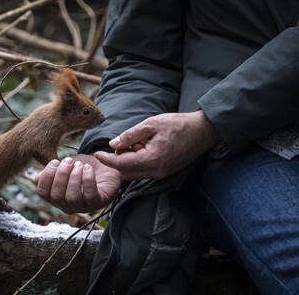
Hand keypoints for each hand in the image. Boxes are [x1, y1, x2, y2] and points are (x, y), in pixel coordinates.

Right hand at [35, 154, 120, 213]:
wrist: (105, 165)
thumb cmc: (83, 167)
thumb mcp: (65, 166)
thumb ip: (51, 171)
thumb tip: (37, 178)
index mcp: (56, 197)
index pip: (43, 193)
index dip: (46, 177)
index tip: (55, 161)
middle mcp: (68, 205)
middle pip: (57, 196)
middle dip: (61, 175)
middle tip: (69, 161)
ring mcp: (83, 206)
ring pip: (72, 198)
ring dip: (74, 178)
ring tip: (80, 165)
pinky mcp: (98, 203)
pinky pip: (90, 196)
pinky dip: (87, 179)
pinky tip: (88, 168)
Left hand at [94, 111, 220, 179]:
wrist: (203, 131)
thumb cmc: (178, 124)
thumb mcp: (151, 124)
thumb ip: (130, 135)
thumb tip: (113, 144)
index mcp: (151, 160)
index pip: (121, 165)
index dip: (106, 159)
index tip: (95, 153)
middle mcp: (156, 172)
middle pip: (125, 172)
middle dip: (117, 160)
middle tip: (118, 144)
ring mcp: (161, 174)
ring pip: (134, 173)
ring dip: (127, 161)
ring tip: (133, 143)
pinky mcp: (165, 172)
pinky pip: (144, 171)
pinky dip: (137, 162)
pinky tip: (142, 147)